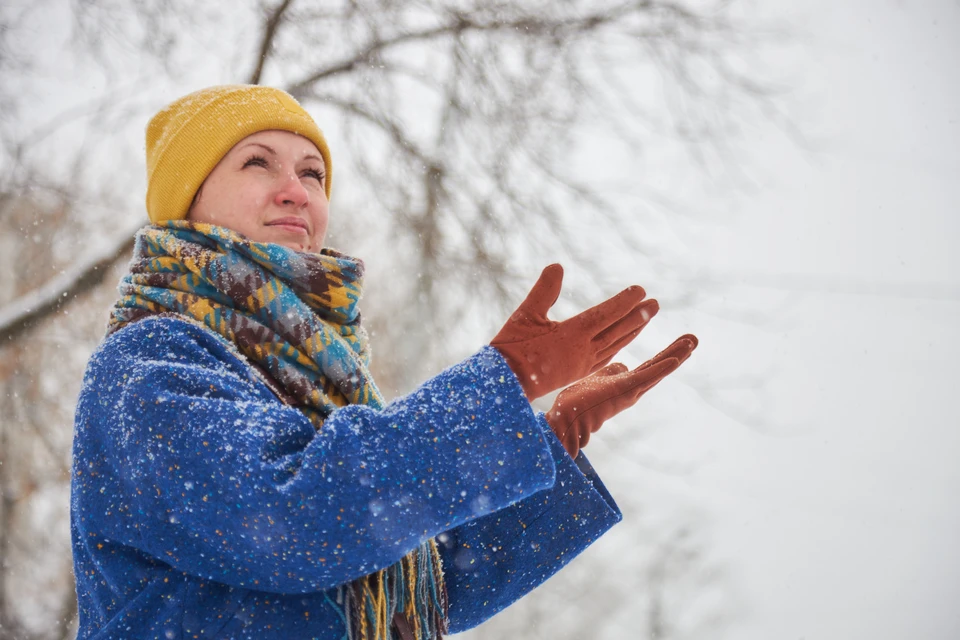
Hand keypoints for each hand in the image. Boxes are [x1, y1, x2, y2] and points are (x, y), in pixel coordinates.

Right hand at [491, 264, 658, 400]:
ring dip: (632, 331)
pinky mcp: (577, 373)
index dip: (624, 301)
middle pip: (616, 330)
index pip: (604, 314)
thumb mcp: (526, 314)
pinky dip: (618, 346)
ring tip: (646, 319)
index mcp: (572, 334)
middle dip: (637, 316)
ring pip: (614, 344)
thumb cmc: (512, 346)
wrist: (506, 383)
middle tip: (655, 304)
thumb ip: (544, 290)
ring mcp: (582, 364)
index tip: (641, 290)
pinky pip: (605, 357)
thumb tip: (557, 266)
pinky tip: (622, 343)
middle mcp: (583, 350)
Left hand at [545, 334, 697, 457]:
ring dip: (676, 355)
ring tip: (692, 342)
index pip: (651, 367)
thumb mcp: (598, 382)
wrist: (566, 421)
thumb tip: (622, 366)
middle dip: (678, 353)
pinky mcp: (624, 390)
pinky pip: (646, 377)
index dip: (667, 355)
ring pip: (657, 370)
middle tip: (694, 338)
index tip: (682, 342)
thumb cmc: (577, 405)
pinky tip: (675, 358)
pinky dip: (662, 367)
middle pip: (659, 368)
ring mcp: (630, 391)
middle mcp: (633, 390)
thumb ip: (612, 373)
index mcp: (626, 386)